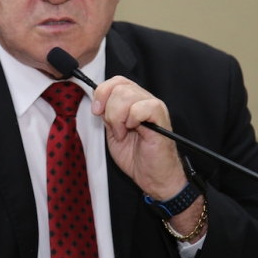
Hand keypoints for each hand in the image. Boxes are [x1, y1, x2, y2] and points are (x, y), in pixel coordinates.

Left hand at [91, 76, 185, 199]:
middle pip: (119, 87)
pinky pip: (141, 107)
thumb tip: (98, 101)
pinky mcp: (161, 117)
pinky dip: (132, 119)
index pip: (117, 81)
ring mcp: (154, 107)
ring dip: (119, 118)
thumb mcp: (113, 132)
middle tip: (116, 129)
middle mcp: (144, 100)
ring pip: (127, 95)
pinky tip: (136, 130)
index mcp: (133, 101)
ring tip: (124, 133)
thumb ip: (107, 114)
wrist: (153, 176)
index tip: (96, 111)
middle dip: (109, 110)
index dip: (102, 92)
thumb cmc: (136, 157)